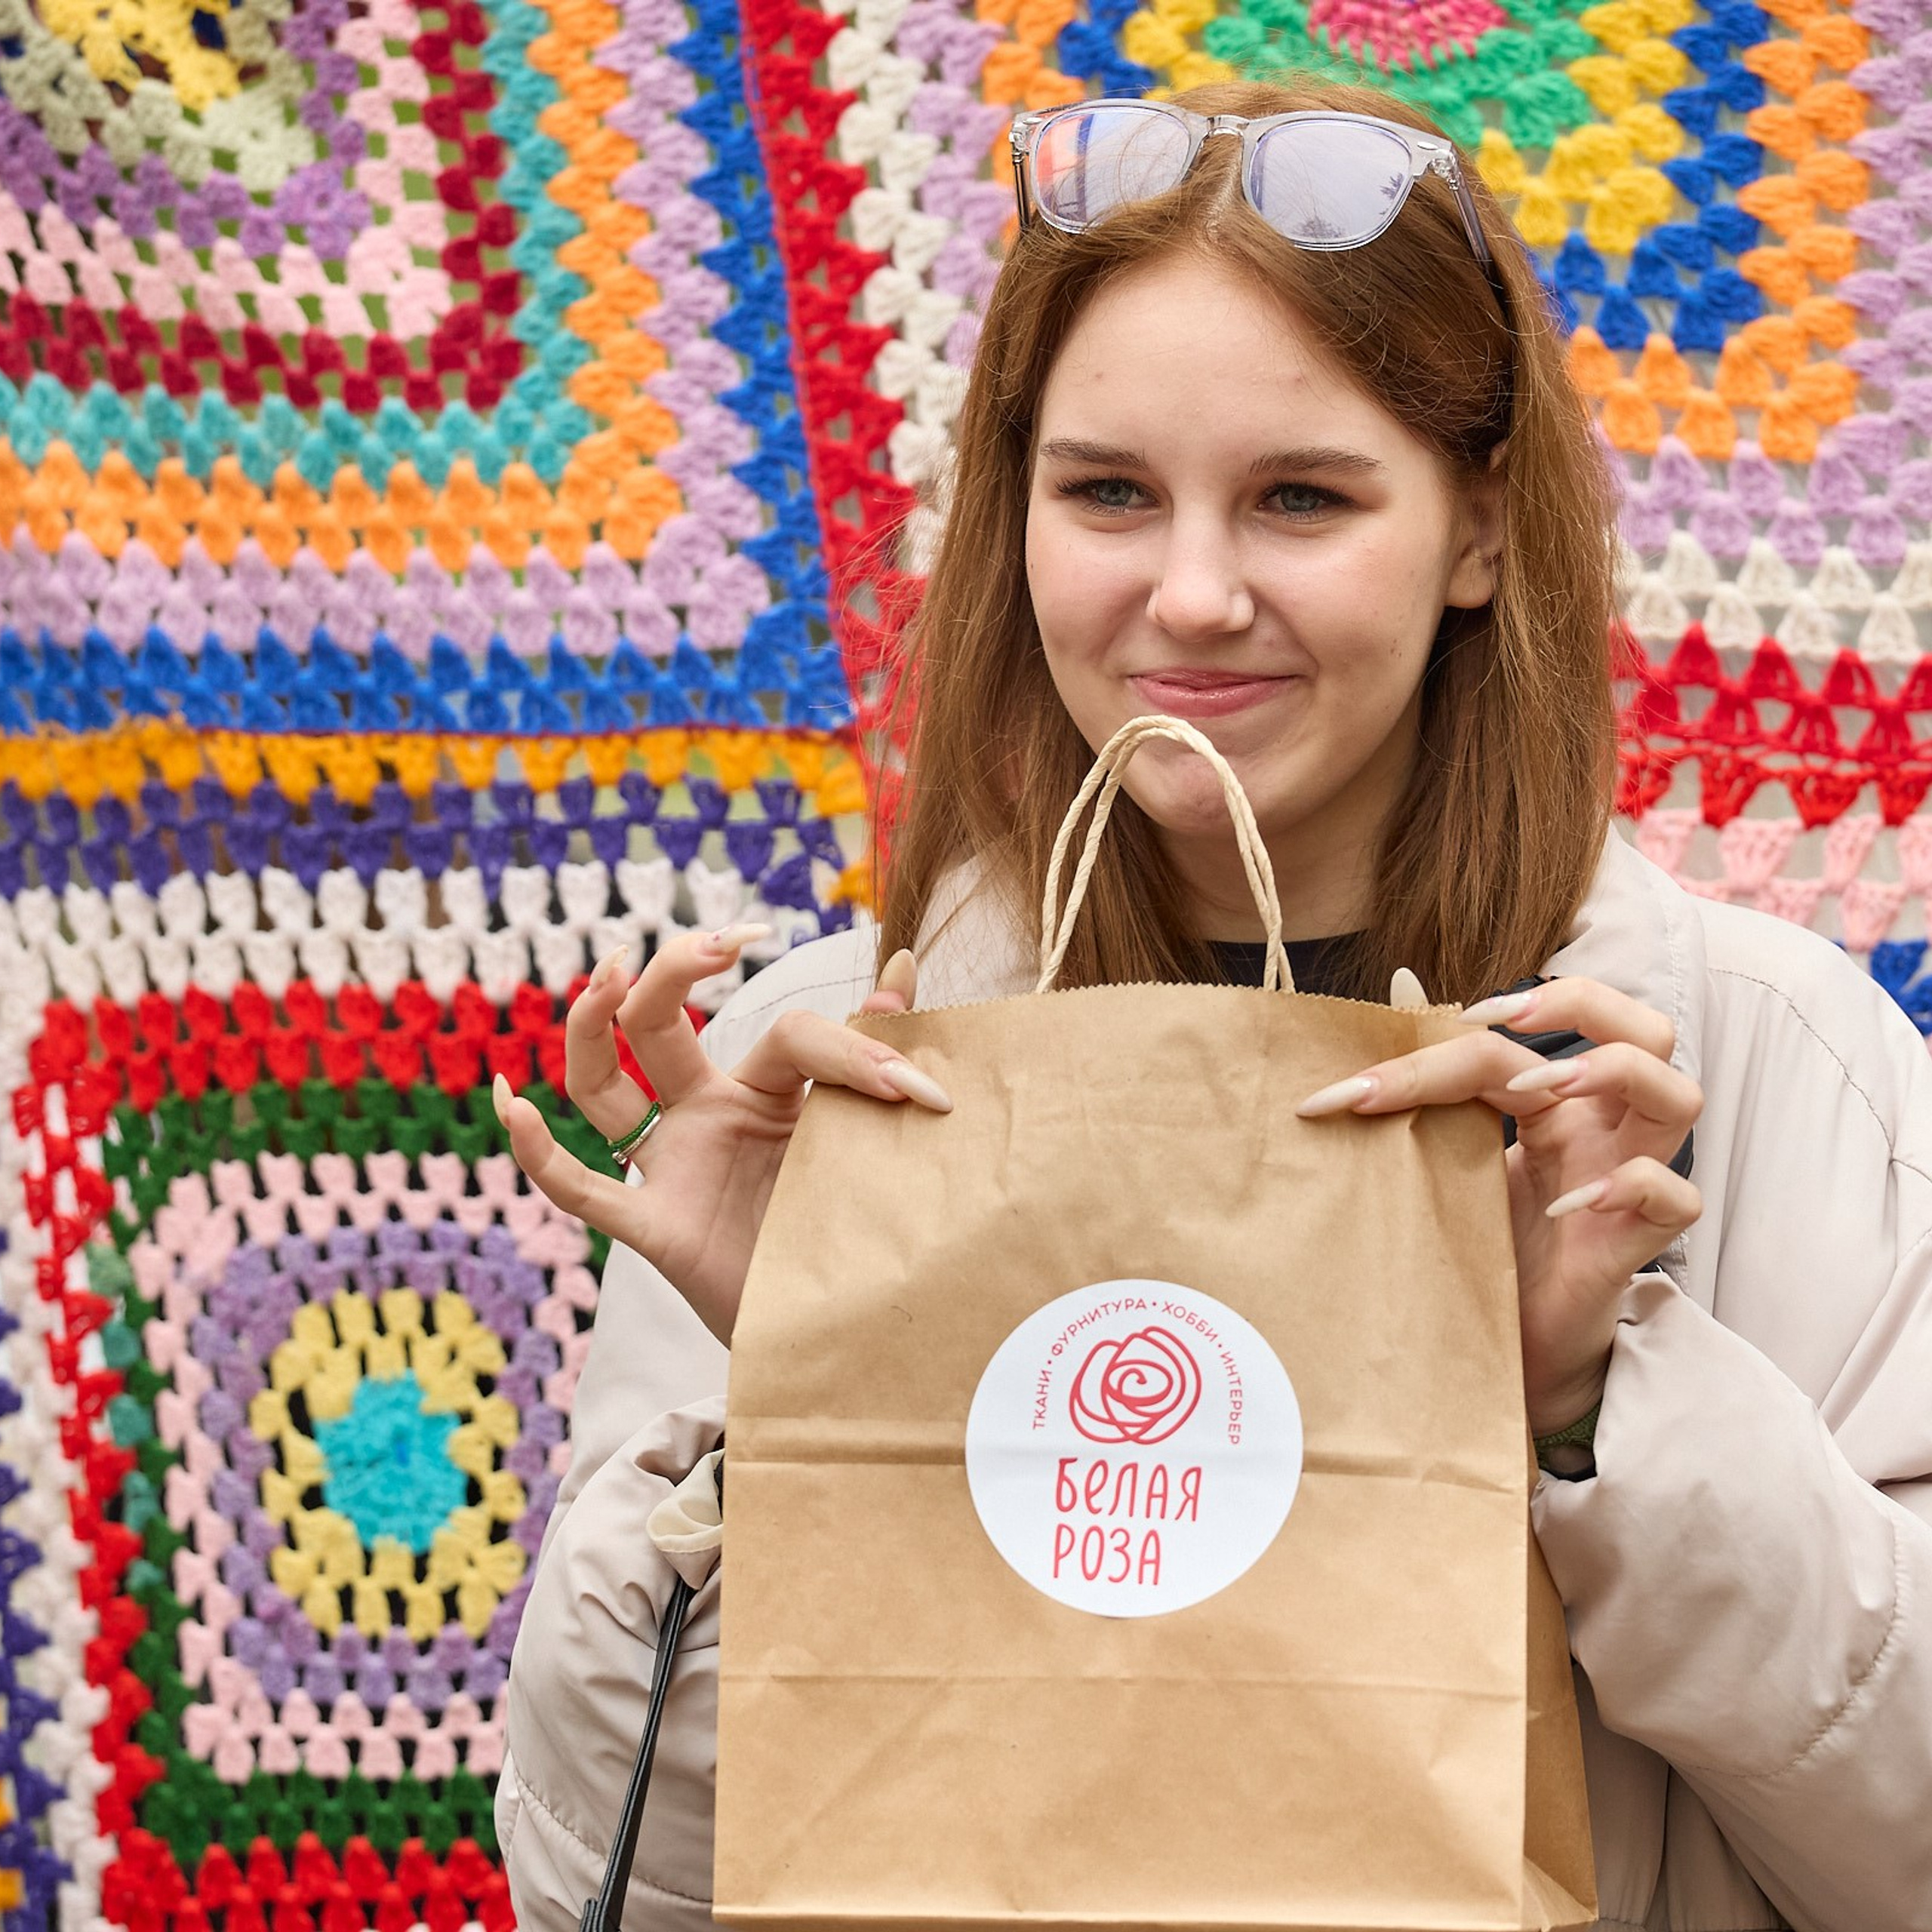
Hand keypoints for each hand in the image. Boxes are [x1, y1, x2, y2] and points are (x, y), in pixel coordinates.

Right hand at [494, 933, 946, 1344]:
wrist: (837, 1323)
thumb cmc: (845, 1224)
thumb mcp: (872, 1135)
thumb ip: (880, 1053)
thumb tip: (901, 957)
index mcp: (764, 1088)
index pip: (789, 1035)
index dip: (857, 1052)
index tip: (925, 1095)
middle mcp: (706, 1114)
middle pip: (663, 1025)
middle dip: (677, 973)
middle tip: (722, 940)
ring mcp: (672, 1166)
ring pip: (603, 1087)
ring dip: (593, 1029)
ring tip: (608, 978)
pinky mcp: (657, 1228)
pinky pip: (582, 1190)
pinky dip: (542, 1153)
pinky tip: (515, 1108)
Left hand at [1297, 975, 1702, 1434]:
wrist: (1511, 1344)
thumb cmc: (1485, 1246)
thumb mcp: (1448, 1161)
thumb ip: (1431, 1096)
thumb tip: (1395, 996)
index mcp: (1558, 1103)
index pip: (1521, 1041)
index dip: (1443, 1043)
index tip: (1361, 1087)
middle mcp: (1604, 1129)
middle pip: (1647, 1029)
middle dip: (1584, 1003)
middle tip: (1501, 1023)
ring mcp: (1630, 1179)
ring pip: (1679, 1093)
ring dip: (1612, 1072)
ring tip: (1543, 1091)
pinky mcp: (1639, 1243)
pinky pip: (1674, 1196)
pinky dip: (1629, 1184)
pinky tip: (1566, 1205)